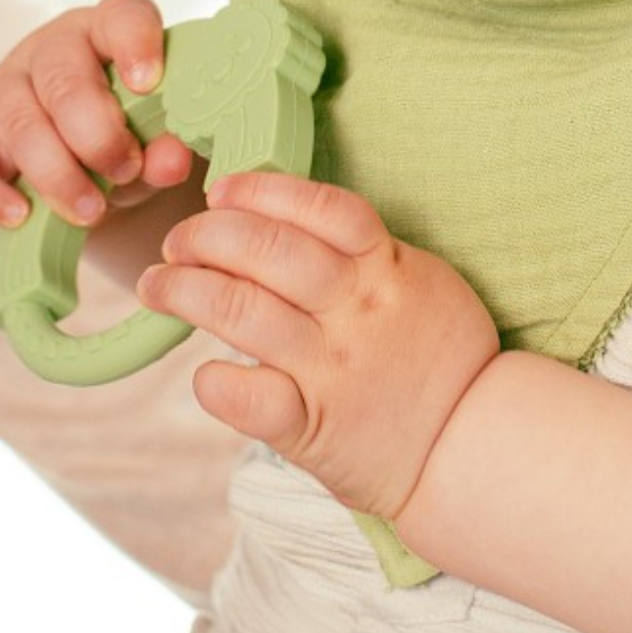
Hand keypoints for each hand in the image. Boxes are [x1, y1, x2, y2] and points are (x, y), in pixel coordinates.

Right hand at [0, 0, 192, 227]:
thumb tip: (172, 161)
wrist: (85, 164)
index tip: (149, 83)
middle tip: (124, 172)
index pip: (122, 16)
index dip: (136, 44)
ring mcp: (3, 86)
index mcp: (108, 32)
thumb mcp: (155, 141)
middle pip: (63, 78)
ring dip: (56, 174)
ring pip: (18, 121)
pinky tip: (19, 216)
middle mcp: (51, 49)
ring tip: (90, 211)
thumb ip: (166, 147)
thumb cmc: (128, 134)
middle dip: (96, 136)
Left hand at [138, 170, 499, 517]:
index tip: (222, 189)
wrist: (474, 443)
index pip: (319, 208)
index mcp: (385, 268)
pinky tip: (203, 373)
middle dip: (205, 235)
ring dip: (186, 291)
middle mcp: (356, 312)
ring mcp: (333, 370)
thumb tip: (283, 214)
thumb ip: (363, 251)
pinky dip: (217, 383)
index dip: (261, 190)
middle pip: (268, 251)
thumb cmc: (440, 352)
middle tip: (176, 242)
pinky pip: (253, 400)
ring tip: (157, 286)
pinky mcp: (314, 428)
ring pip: (244, 312)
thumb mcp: (421, 280)